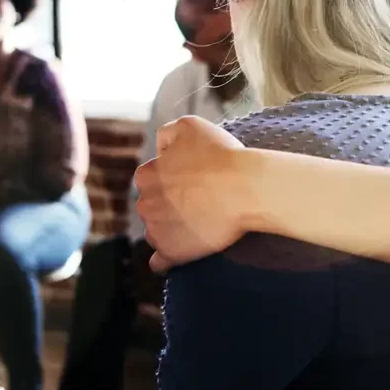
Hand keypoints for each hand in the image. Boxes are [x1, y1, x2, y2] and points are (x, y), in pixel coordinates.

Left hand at [133, 116, 248, 272]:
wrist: (245, 189)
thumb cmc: (221, 156)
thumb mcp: (190, 126)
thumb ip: (167, 133)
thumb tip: (159, 148)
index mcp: (146, 175)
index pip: (150, 179)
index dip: (172, 180)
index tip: (192, 182)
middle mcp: (144, 203)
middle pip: (151, 206)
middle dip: (169, 205)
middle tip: (199, 203)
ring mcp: (156, 230)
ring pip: (155, 232)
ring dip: (169, 230)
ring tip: (196, 226)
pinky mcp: (171, 253)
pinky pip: (159, 262)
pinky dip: (165, 260)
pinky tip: (175, 256)